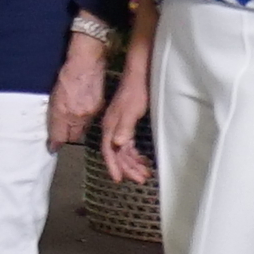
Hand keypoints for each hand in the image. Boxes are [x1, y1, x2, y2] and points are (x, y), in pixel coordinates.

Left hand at [49, 42, 107, 148]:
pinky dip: (85, 120)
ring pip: (82, 130)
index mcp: (61, 112)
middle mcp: (76, 116)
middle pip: (72, 137)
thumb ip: (53, 113)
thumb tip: (53, 127)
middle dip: (67, 137)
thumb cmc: (65, 74)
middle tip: (62, 135)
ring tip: (72, 122)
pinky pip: (90, 121)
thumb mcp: (53, 95)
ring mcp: (89, 113)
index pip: (59, 137)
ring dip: (76, 128)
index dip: (56, 144)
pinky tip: (81, 113)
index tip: (52, 148)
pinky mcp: (99, 108)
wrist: (86, 62)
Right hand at [99, 67, 152, 184]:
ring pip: (124, 150)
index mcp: (111, 126)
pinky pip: (130, 145)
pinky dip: (136, 155)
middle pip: (117, 153)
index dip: (113, 165)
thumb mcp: (131, 110)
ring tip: (145, 173)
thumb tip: (118, 144)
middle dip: (127, 168)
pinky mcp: (128, 124)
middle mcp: (113, 128)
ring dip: (133, 163)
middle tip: (141, 179)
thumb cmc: (136, 91)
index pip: (108, 150)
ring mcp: (120, 126)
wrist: (140, 74)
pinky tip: (144, 160)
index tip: (119, 179)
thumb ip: (124, 127)